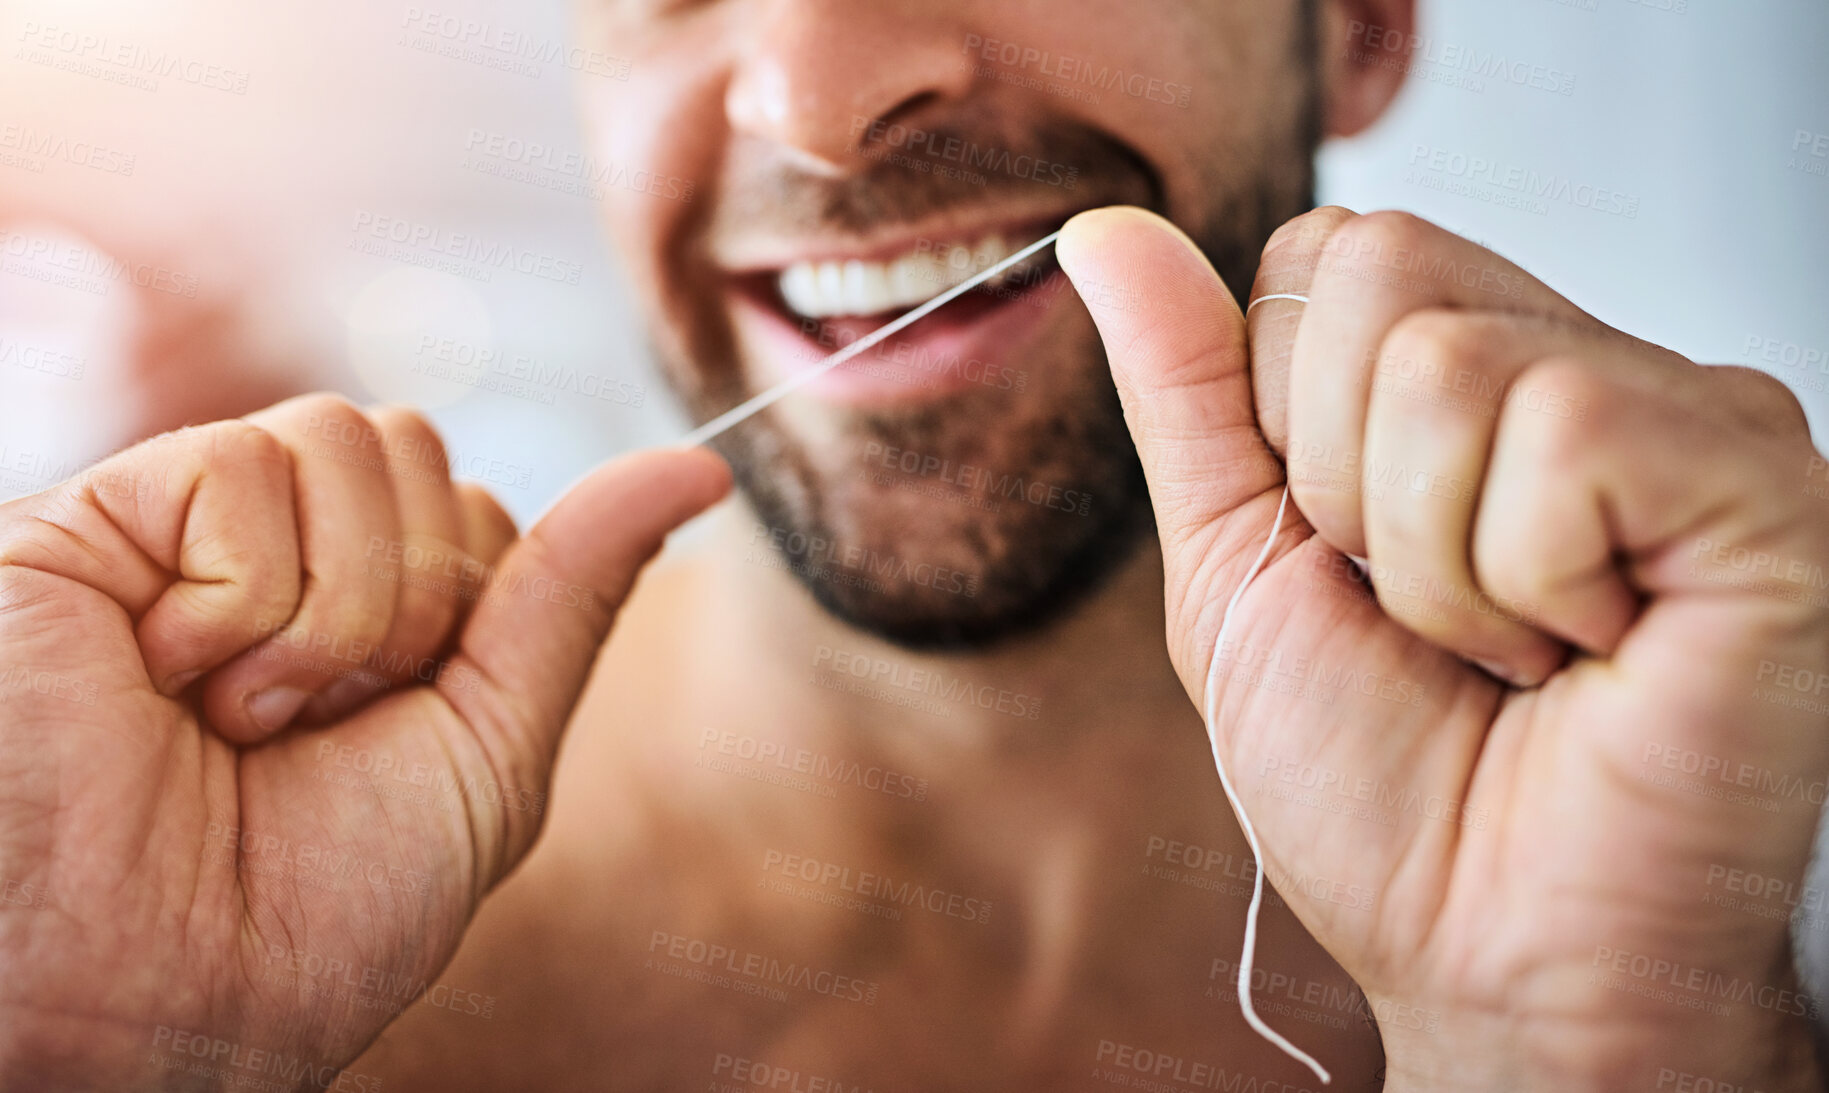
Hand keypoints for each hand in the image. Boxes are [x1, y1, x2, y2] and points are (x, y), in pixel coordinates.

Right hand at [0, 396, 728, 1089]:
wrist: (146, 1003)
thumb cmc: (308, 917)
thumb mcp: (488, 752)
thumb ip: (575, 595)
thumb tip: (697, 467)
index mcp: (367, 620)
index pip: (484, 516)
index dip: (472, 618)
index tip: (397, 727)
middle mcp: (275, 562)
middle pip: (424, 457)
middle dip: (413, 610)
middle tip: (315, 727)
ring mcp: (181, 534)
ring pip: (349, 440)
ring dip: (332, 615)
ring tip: (237, 716)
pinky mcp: (93, 523)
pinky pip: (242, 463)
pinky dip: (235, 600)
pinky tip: (165, 678)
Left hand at [1059, 207, 1828, 1090]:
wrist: (1489, 949)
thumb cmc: (1382, 789)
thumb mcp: (1235, 567)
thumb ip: (1185, 389)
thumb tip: (1107, 234)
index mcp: (1466, 377)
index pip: (1322, 256)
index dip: (1285, 430)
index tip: (1353, 567)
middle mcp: (1579, 368)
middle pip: (1377, 273)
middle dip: (1344, 491)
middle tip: (1439, 619)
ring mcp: (1680, 412)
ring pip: (1448, 362)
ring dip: (1431, 563)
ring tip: (1518, 649)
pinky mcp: (1755, 476)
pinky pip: (1562, 433)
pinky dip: (1524, 581)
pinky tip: (1593, 653)